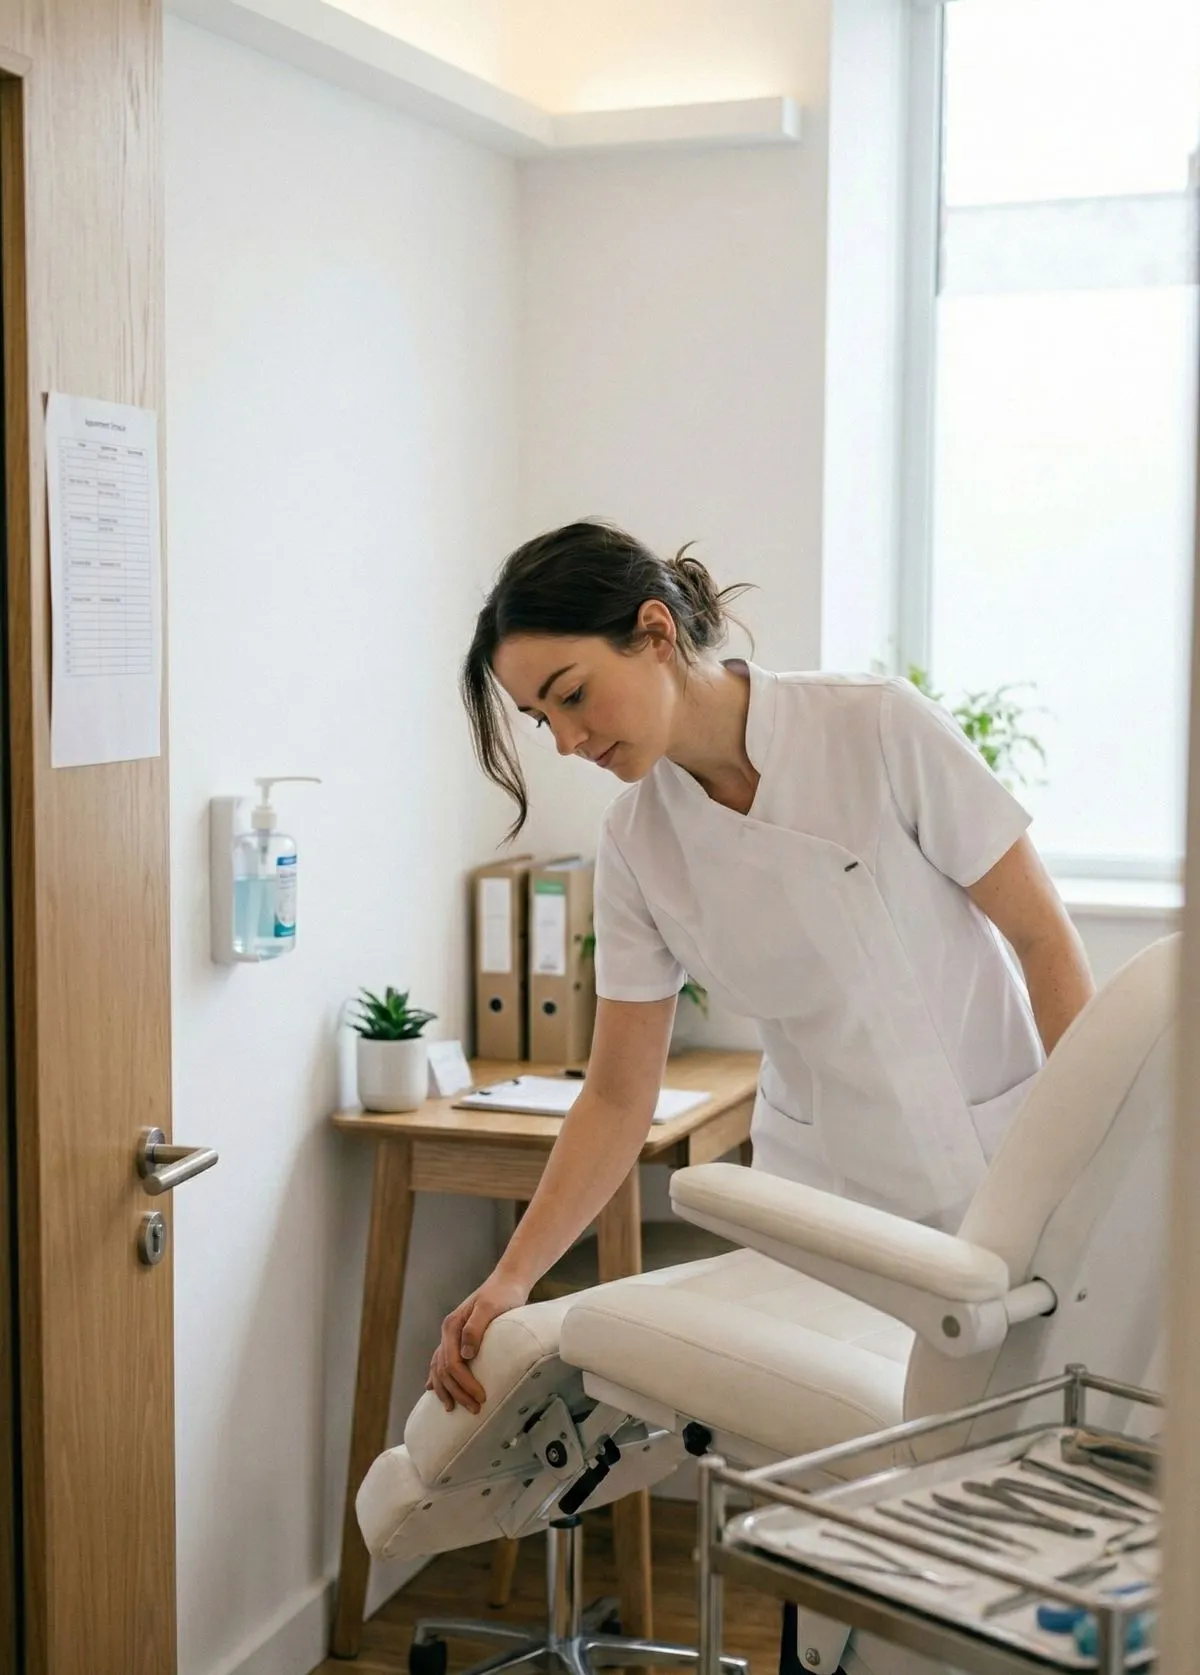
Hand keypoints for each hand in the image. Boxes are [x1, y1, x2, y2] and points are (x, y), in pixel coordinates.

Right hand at [427, 1269, 530, 1413]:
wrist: (507, 1282)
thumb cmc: (502, 1294)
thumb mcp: (491, 1307)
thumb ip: (476, 1327)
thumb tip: (466, 1354)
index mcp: (452, 1326)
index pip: (452, 1363)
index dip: (464, 1383)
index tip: (481, 1397)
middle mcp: (448, 1332)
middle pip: (444, 1370)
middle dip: (457, 1392)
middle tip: (475, 1409)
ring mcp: (451, 1336)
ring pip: (439, 1368)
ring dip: (445, 1390)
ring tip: (452, 1408)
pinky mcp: (459, 1339)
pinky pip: (442, 1362)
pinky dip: (437, 1377)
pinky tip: (433, 1388)